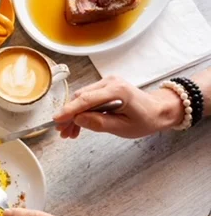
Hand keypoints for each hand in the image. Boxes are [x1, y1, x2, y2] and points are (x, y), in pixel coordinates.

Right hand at [53, 76, 183, 138]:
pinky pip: (87, 98)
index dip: (69, 110)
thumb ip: (100, 123)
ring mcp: (107, 83)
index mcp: (117, 91)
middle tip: (62, 132)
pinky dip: (81, 111)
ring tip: (69, 132)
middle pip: (81, 98)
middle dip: (69, 115)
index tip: (57, 119)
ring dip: (73, 115)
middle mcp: (110, 82)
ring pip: (81, 98)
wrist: (158, 110)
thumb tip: (78, 119)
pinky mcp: (105, 87)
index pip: (86, 100)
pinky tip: (77, 124)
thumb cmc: (146, 119)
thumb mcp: (124, 128)